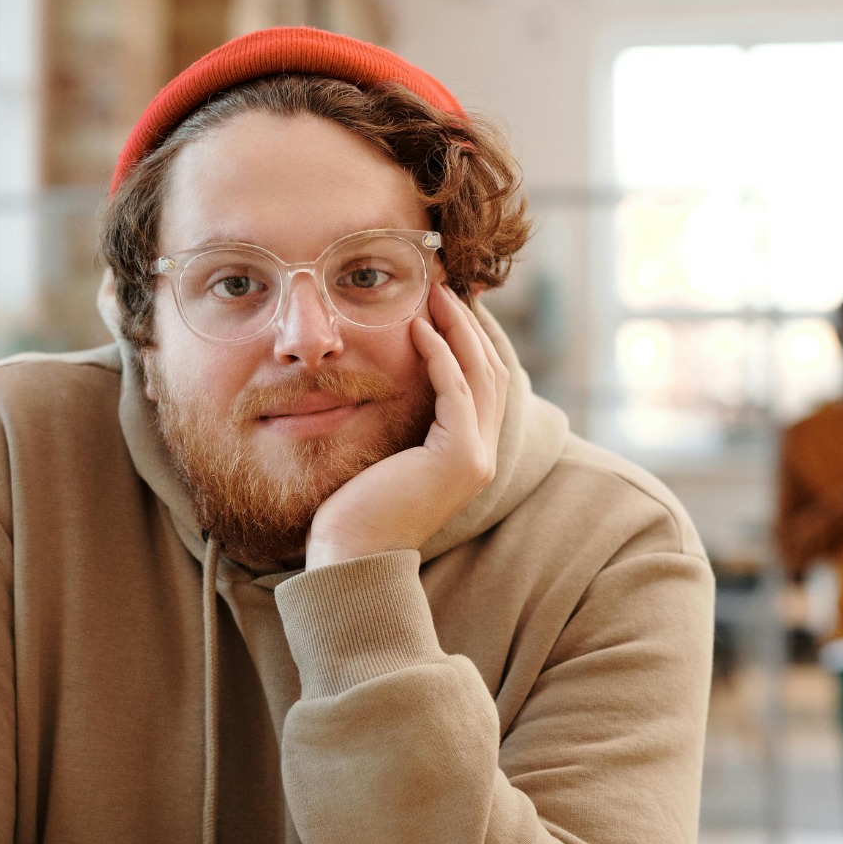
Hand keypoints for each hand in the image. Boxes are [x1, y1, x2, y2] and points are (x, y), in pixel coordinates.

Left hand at [304, 285, 510, 570]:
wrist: (351, 556)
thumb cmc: (354, 509)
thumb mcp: (385, 453)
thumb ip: (401, 421)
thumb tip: (387, 379)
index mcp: (469, 455)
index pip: (483, 384)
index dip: (470, 340)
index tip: (447, 304)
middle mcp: (482, 455)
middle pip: (491, 371)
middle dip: (470, 325)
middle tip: (445, 287)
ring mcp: (476, 457)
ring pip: (481, 374)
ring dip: (458, 329)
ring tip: (435, 295)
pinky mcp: (459, 457)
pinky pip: (455, 391)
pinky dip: (440, 356)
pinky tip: (418, 329)